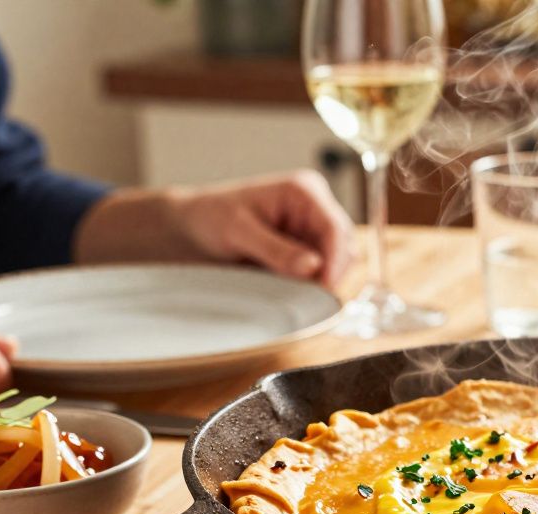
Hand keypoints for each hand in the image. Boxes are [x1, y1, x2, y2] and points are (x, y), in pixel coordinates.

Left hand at [75, 170, 354, 289]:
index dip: (335, 260)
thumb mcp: (238, 232)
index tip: (325, 287)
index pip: (335, 227)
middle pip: (344, 245)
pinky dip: (314, 284)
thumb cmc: (211, 218)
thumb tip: (313, 267)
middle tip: (309, 298)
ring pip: (339, 261)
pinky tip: (293, 290)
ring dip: (323, 280)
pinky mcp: (308, 248)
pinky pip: (323, 271)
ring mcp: (313, 229)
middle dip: (332, 272)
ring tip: (294, 292)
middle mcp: (315, 207)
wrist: (193, 227)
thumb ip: (276, 249)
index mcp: (304, 191)